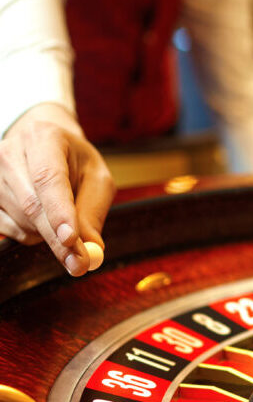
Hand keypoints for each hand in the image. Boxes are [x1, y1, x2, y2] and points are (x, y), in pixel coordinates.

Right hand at [0, 104, 115, 275]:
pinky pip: (7, 230)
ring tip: (65, 223)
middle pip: (31, 204)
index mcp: (44, 138)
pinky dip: (31, 236)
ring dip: (48, 235)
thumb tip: (91, 248)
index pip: (48, 179)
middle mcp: (11, 152)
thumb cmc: (74, 161)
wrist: (45, 146)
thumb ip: (93, 210)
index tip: (71, 239)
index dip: (59, 211)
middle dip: (57, 238)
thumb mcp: (96, 178)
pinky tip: (43, 221)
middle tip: (80, 264)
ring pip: (20, 221)